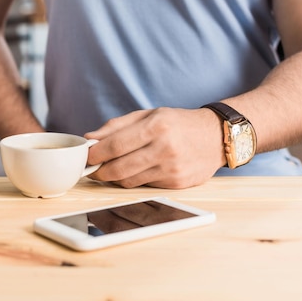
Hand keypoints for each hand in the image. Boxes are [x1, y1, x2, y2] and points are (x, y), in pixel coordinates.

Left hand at [84, 107, 224, 188]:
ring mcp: (172, 168)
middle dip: (99, 171)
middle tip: (90, 170)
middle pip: (119, 168)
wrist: (217, 136)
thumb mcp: (149, 115)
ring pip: (129, 181)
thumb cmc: (178, 123)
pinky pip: (144, 186)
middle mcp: (165, 148)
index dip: (95, 154)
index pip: (115, 145)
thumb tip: (89, 138)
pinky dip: (133, 180)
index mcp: (156, 126)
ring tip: (108, 170)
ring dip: (113, 178)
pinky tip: (133, 172)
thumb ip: (117, 126)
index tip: (84, 157)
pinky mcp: (177, 183)